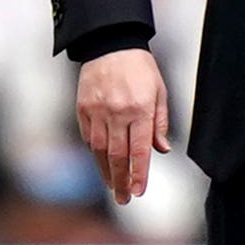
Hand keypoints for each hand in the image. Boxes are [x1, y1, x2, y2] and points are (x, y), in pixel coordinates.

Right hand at [77, 48, 170, 203]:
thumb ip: (160, 123)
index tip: (139, 192)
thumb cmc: (141, 69)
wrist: (111, 44)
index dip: (139, 174)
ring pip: (101, 151)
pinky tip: (103, 163)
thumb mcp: (159, 92)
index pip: (140, 150)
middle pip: (118, 156)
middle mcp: (117, 113)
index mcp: (140, 110)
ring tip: (114, 187)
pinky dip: (96, 153)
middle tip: (125, 200)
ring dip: (107, 172)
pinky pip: (89, 137)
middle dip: (122, 181)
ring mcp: (97, 111)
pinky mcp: (83, 108)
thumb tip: (161, 150)